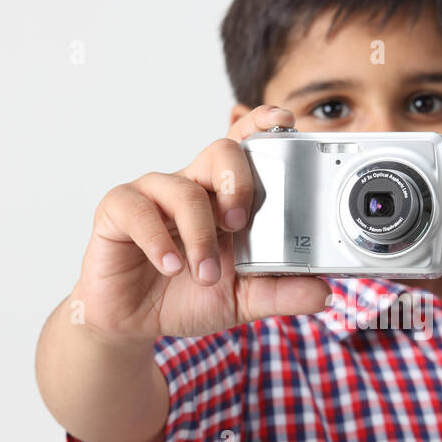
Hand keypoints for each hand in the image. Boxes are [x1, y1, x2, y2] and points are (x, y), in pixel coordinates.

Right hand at [70, 104, 331, 343]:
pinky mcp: (117, 210)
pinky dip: (158, 240)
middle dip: (238, 182)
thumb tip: (324, 293)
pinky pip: (137, 209)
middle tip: (242, 222)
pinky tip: (170, 265)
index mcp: (223, 197)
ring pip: (182, 188)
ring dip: (200, 234)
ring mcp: (153, 195)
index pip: (245, 147)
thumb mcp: (242, 300)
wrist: (134, 321)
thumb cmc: (186, 296)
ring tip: (205, 273)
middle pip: (220, 151)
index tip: (285, 120)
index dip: (262, 125)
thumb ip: (280, 294)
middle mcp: (191, 186)